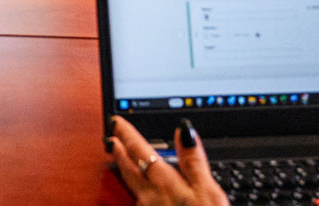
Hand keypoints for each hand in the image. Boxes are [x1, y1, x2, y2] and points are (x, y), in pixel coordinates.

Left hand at [107, 116, 226, 205]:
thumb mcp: (208, 192)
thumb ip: (193, 161)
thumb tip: (183, 130)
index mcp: (164, 183)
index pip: (140, 150)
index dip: (127, 134)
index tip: (116, 121)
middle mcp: (150, 198)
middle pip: (129, 170)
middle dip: (120, 152)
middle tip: (110, 138)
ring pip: (132, 188)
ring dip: (125, 171)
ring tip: (119, 159)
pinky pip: (137, 204)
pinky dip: (135, 194)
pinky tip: (137, 194)